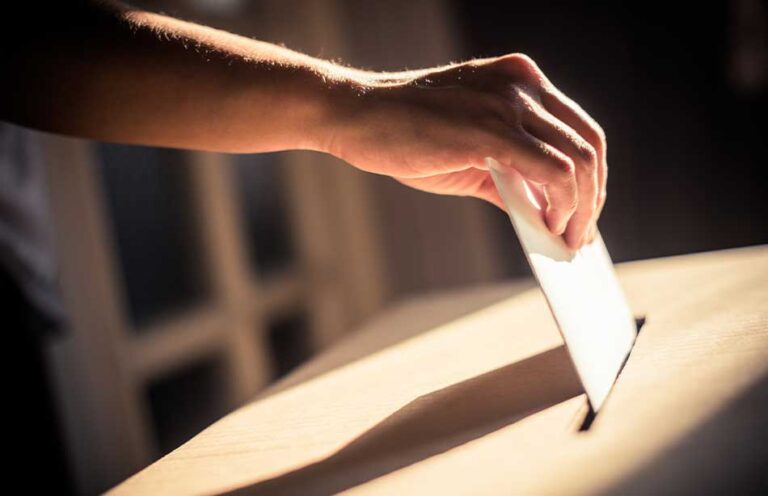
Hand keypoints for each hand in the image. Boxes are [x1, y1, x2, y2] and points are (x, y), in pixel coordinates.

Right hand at [321, 54, 606, 248]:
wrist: (357, 115)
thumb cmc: (405, 132)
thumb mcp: (469, 152)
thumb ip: (510, 177)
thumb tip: (547, 216)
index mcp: (520, 81)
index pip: (578, 129)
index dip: (590, 176)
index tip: (584, 213)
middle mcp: (522, 84)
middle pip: (588, 143)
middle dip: (592, 197)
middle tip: (580, 235)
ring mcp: (509, 102)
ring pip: (577, 160)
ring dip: (580, 208)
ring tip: (566, 239)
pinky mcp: (492, 129)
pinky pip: (552, 172)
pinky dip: (560, 206)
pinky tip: (549, 228)